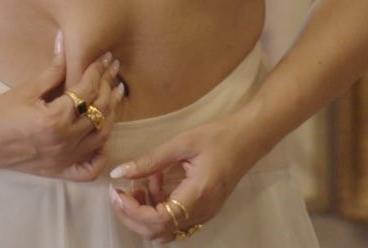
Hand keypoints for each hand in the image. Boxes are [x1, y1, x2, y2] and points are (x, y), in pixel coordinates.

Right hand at [0, 31, 124, 179]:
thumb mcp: (27, 88)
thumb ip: (54, 69)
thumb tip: (67, 41)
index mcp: (55, 119)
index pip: (87, 90)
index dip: (98, 70)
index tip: (105, 57)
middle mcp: (64, 141)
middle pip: (100, 111)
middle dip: (109, 87)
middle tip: (114, 70)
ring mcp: (64, 159)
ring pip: (101, 136)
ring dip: (111, 114)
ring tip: (116, 93)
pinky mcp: (60, 171)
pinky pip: (90, 169)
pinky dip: (101, 155)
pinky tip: (103, 138)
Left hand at [107, 115, 264, 242]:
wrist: (250, 138)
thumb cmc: (219, 135)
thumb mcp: (182, 142)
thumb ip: (150, 160)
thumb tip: (118, 174)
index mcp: (197, 194)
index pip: (157, 220)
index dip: (132, 211)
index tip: (117, 192)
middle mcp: (202, 212)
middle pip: (157, 232)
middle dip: (132, 215)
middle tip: (119, 192)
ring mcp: (205, 215)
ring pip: (165, 231)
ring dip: (145, 215)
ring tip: (140, 185)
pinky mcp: (205, 212)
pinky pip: (175, 224)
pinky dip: (159, 211)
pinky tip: (157, 185)